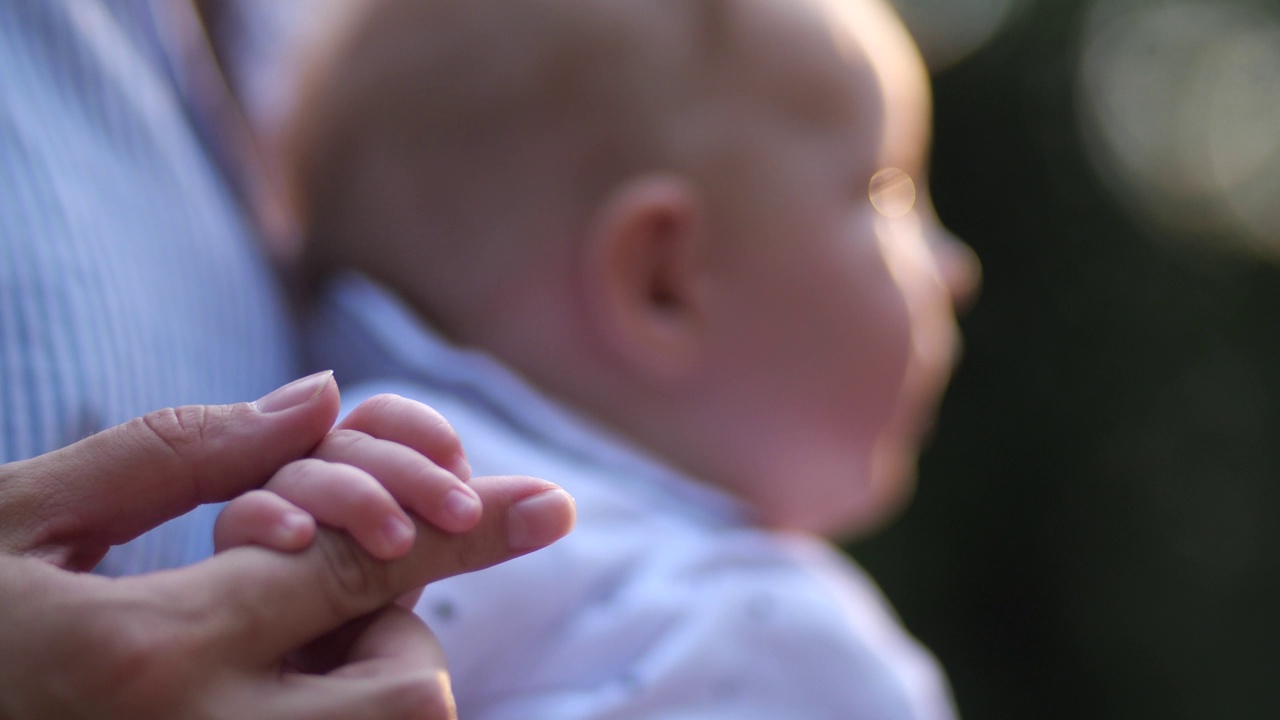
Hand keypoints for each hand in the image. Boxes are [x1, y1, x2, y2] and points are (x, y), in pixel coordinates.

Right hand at [0, 373, 575, 718]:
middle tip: (327, 599)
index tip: (551, 504)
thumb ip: (172, 457)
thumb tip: (313, 399)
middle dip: (401, 633)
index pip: (350, 568)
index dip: (464, 528)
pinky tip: (269, 691)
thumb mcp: (15, 523)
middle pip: (403, 695)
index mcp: (144, 655)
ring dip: (372, 687)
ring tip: (277, 658)